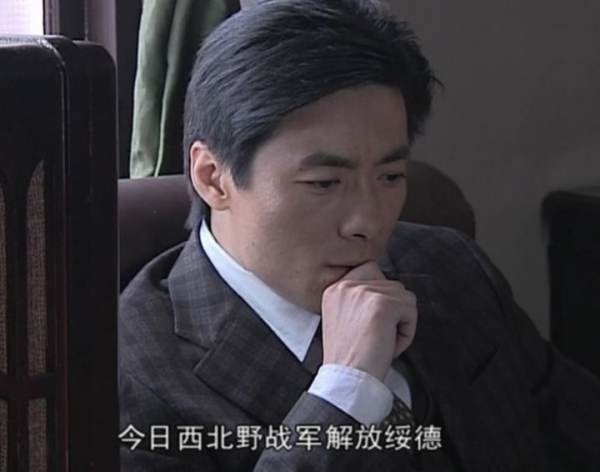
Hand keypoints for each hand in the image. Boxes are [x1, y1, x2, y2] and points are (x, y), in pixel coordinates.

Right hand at [321, 261, 417, 380]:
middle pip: (391, 284)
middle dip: (392, 311)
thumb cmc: (349, 359)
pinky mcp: (383, 304)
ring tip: (382, 341)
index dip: (380, 294)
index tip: (375, 318)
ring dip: (400, 321)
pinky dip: (407, 332)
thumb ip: (359, 300)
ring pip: (404, 296)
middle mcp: (347, 286)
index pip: (369, 270)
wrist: (347, 379)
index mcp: (335, 289)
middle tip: (377, 335)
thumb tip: (388, 292)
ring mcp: (365, 293)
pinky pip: (410, 310)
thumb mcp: (343, 320)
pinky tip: (389, 344)